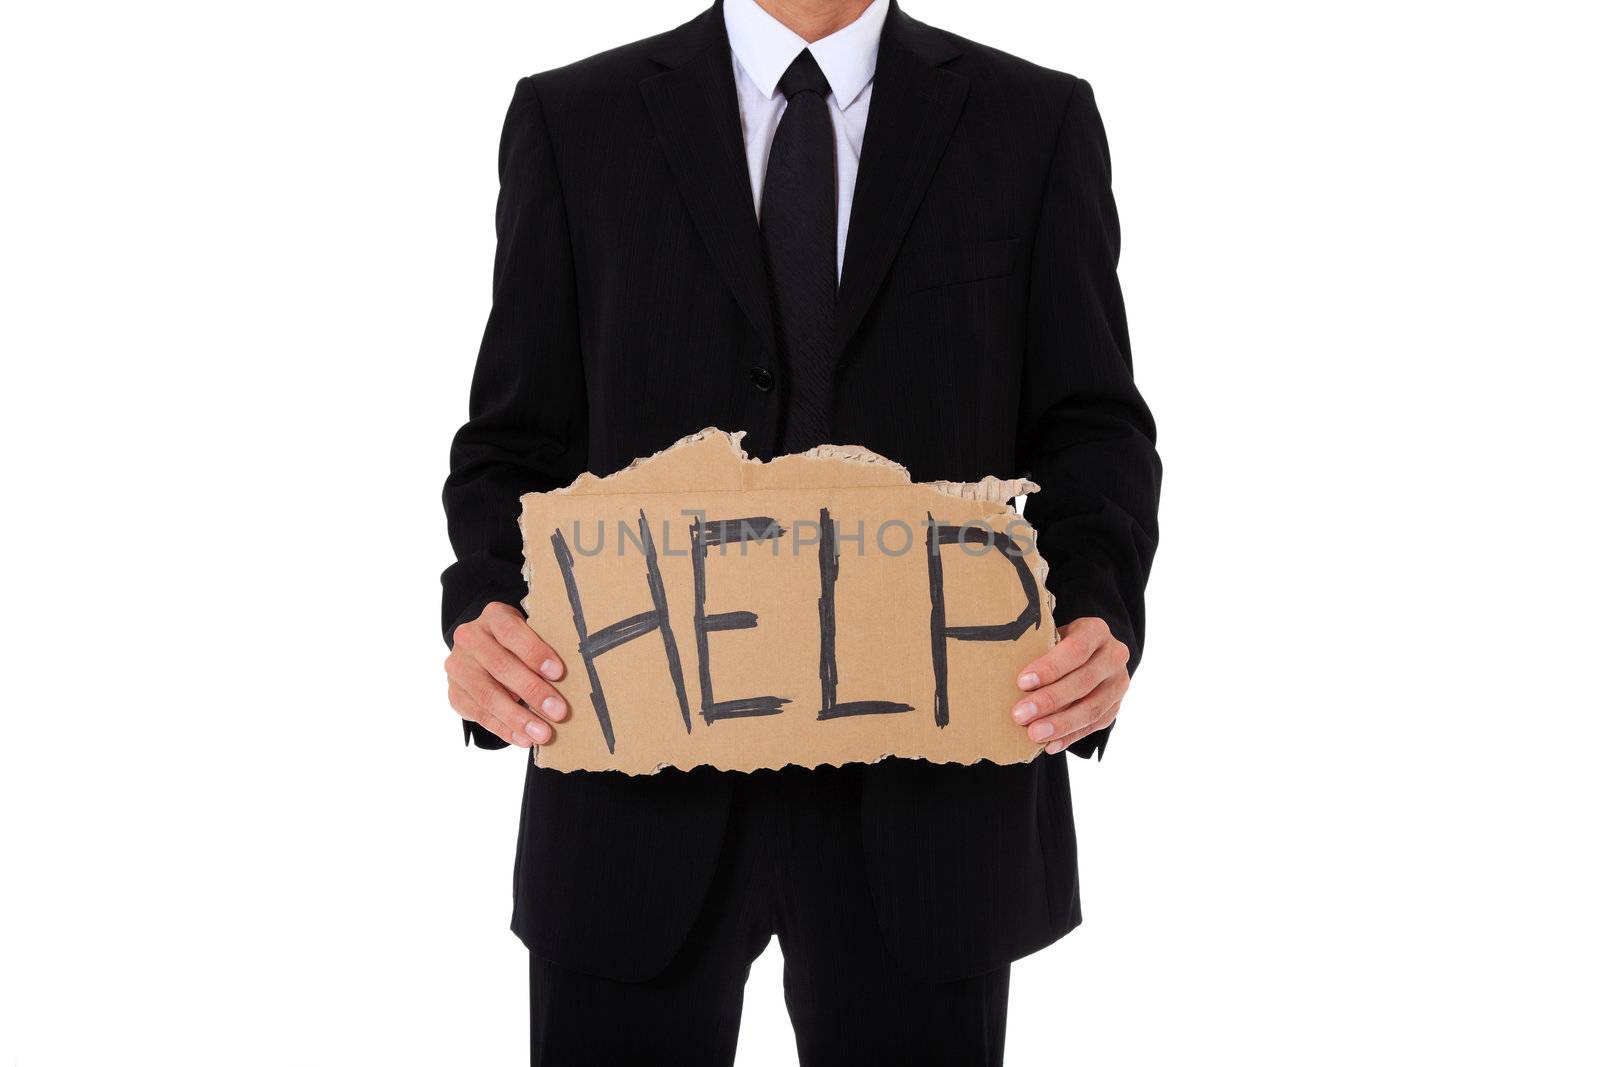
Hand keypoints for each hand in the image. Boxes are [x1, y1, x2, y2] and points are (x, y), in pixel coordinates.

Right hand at [445, 602, 568, 747]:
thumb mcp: (529, 633)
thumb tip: (575, 677)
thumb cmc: (517, 643)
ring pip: (488, 695)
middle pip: (500, 666)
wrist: (480, 651)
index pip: (510, 631)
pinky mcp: (455, 693)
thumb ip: (544, 646)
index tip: (558, 673)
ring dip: (518, 717)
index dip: (534, 652)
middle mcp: (470, 638)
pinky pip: (479, 714)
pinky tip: (523, 739)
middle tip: (558, 711)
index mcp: (493, 616)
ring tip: (542, 733)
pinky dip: (504, 729)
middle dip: (532, 690)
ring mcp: (459, 666)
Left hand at [1012, 617, 1128, 753]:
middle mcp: (1113, 655)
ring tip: (1034, 734)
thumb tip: (1001, 667)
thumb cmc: (1059, 643)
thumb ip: (1037, 648)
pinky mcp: (1116, 706)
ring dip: (1060, 724)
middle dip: (1049, 700)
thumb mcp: (1051, 635)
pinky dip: (1070, 737)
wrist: (1090, 653)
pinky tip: (1050, 744)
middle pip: (1083, 681)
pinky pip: (1094, 726)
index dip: (1049, 667)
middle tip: (1020, 715)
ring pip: (1091, 708)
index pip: (1075, 649)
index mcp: (1096, 631)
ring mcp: (1118, 683)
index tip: (1022, 682)